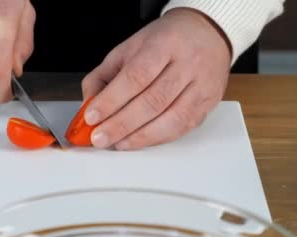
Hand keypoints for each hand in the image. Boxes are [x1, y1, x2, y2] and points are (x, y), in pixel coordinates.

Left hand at [81, 8, 231, 149]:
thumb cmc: (163, 42)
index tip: (92, 117)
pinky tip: (138, 141)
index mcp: (164, 44)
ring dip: (139, 137)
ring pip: (171, 119)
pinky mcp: (208, 104)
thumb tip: (88, 106)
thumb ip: (104, 76)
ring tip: (116, 143)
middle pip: (153, 101)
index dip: (112, 100)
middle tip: (99, 137)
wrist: (206, 33)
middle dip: (121, 124)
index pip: (136, 77)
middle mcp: (188, 64)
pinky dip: (156, 139)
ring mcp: (201, 85)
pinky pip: (182, 128)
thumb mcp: (128, 49)